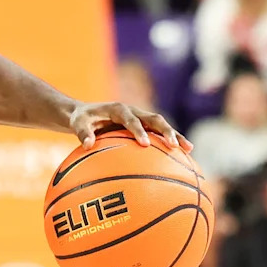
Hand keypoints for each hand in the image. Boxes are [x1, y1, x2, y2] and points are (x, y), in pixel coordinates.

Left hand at [68, 102, 192, 151]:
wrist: (87, 113)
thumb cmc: (82, 120)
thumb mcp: (77, 123)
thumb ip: (82, 132)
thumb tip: (87, 144)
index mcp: (118, 109)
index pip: (130, 119)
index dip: (138, 130)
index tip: (145, 144)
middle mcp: (133, 111)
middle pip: (153, 119)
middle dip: (165, 131)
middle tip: (173, 145)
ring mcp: (141, 118)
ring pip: (162, 125)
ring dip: (175, 136)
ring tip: (189, 150)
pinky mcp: (144, 126)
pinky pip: (160, 134)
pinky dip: (171, 142)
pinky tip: (183, 158)